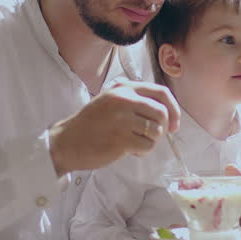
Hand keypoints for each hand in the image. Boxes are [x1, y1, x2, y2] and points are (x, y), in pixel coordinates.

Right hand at [49, 79, 179, 174]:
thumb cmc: (90, 124)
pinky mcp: (122, 139)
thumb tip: (166, 111)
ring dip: (150, 141)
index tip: (173, 123)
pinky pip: (148, 146)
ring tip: (135, 143)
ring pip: (156, 131)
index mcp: (123, 88)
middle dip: (163, 128)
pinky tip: (129, 151)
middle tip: (152, 137)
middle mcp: (124, 100)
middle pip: (162, 113)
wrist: (67, 142)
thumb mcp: (110, 100)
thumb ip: (134, 99)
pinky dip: (143, 151)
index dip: (173, 109)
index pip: (161, 93)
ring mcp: (123, 119)